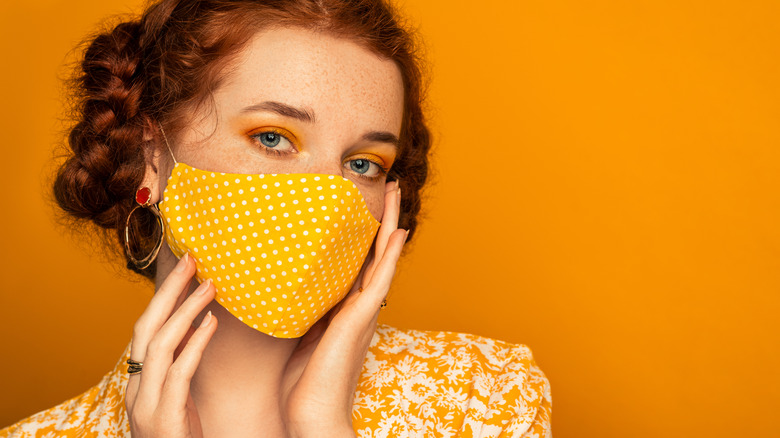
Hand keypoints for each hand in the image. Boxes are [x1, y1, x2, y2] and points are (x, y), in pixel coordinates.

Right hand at [124, 253, 217, 437]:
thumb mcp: (178, 400)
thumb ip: (182, 366)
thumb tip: (200, 326)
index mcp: (139, 382)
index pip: (146, 330)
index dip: (164, 297)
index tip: (186, 269)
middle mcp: (136, 388)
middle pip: (146, 326)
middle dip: (168, 290)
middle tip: (192, 259)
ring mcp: (146, 403)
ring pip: (160, 343)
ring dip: (185, 309)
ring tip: (210, 285)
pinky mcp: (163, 418)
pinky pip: (179, 372)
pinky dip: (195, 343)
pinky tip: (212, 323)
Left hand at [280, 180, 407, 437]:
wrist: (312, 413)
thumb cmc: (303, 383)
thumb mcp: (300, 336)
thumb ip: (304, 310)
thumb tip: (289, 288)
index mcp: (347, 310)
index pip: (360, 264)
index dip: (367, 236)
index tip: (368, 210)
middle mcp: (361, 307)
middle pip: (377, 254)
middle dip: (384, 220)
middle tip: (391, 188)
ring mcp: (364, 312)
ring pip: (384, 259)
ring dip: (391, 225)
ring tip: (397, 194)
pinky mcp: (361, 318)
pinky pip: (380, 279)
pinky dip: (391, 254)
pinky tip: (397, 231)